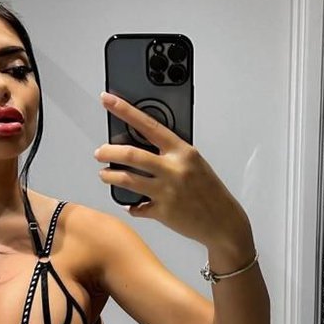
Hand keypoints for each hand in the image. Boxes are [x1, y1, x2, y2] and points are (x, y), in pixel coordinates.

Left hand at [95, 92, 252, 249]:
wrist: (224, 222)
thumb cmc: (209, 191)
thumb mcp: (195, 163)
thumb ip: (171, 154)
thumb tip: (142, 145)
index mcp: (183, 151)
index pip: (149, 125)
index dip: (125, 111)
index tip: (108, 100)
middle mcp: (174, 169)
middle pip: (131, 154)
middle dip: (108, 152)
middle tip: (100, 152)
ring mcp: (167, 191)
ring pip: (126, 179)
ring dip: (110, 176)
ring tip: (105, 174)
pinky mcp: (162, 212)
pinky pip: (136, 207)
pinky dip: (130, 204)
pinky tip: (131, 203)